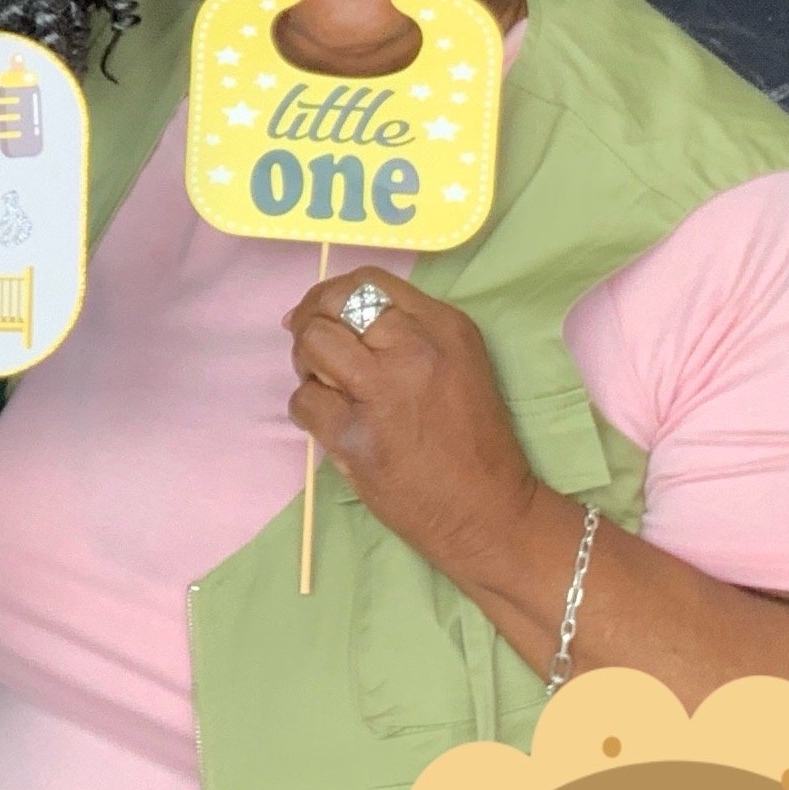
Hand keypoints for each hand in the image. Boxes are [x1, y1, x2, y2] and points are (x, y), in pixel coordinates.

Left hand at [286, 267, 541, 575]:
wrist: (485, 508)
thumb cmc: (471, 439)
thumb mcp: (458, 362)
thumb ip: (404, 332)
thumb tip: (325, 313)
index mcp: (443, 326)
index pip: (367, 281)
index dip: (331, 294)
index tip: (321, 314)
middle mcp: (413, 348)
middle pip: (332, 304)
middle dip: (311, 323)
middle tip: (315, 352)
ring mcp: (383, 390)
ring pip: (312, 344)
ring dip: (305, 364)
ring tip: (325, 386)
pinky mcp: (356, 434)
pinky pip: (303, 401)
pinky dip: (307, 410)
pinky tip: (330, 423)